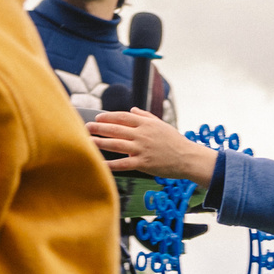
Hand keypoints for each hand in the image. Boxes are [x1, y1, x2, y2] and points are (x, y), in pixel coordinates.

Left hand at [89, 110, 213, 182]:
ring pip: (116, 144)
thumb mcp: (161, 124)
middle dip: (99, 128)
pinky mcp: (143, 163)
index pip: (122, 117)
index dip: (108, 117)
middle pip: (115, 129)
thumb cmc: (174, 141)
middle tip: (86, 127)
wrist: (187, 158)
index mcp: (146, 124)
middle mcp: (142, 135)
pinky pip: (123, 164)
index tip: (98, 118)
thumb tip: (132, 109)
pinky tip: (99, 163)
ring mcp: (141, 149)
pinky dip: (110, 164)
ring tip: (87, 141)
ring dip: (100, 142)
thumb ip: (145, 116)